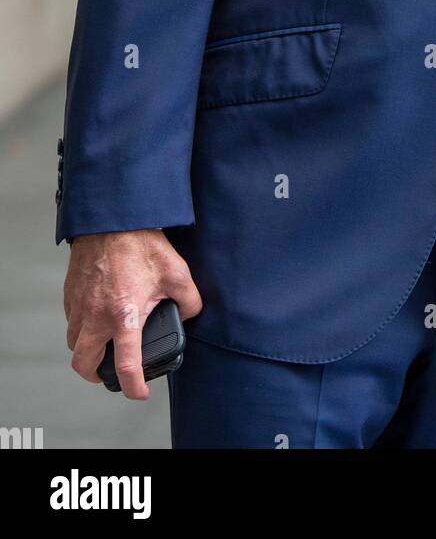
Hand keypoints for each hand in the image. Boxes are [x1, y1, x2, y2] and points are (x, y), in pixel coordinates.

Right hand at [64, 229, 202, 400]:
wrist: (113, 217)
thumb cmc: (143, 244)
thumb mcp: (177, 272)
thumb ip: (190, 300)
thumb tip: (191, 314)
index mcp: (124, 315)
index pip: (125, 365)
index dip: (133, 386)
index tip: (139, 392)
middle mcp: (96, 315)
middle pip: (83, 364)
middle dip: (94, 375)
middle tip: (109, 373)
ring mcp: (80, 304)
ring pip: (73, 342)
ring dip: (86, 349)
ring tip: (103, 344)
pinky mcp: (70, 292)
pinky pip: (70, 319)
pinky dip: (81, 326)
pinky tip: (97, 316)